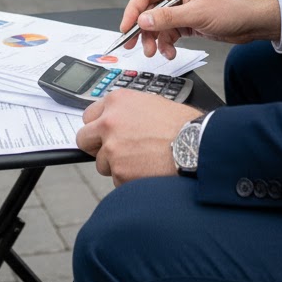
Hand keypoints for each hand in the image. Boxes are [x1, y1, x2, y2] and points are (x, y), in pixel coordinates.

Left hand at [75, 89, 201, 185]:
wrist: (197, 145)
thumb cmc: (182, 124)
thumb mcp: (150, 103)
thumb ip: (126, 112)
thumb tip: (114, 122)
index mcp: (117, 101)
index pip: (88, 116)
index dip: (97, 127)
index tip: (103, 134)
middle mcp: (109, 122)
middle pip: (85, 139)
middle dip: (97, 147)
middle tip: (115, 152)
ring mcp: (112, 148)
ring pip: (102, 164)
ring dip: (117, 166)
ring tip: (143, 161)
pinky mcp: (119, 171)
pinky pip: (117, 180)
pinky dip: (130, 180)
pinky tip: (148, 171)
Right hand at [117, 0, 281, 59]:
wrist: (254, 21)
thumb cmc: (232, 8)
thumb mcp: (196, 14)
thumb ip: (167, 18)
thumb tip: (143, 20)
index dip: (133, 10)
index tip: (127, 27)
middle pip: (149, 10)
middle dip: (143, 30)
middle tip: (137, 46)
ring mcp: (182, 7)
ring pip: (158, 24)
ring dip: (156, 40)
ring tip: (157, 52)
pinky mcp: (188, 21)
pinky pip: (169, 32)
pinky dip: (167, 43)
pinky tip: (170, 52)